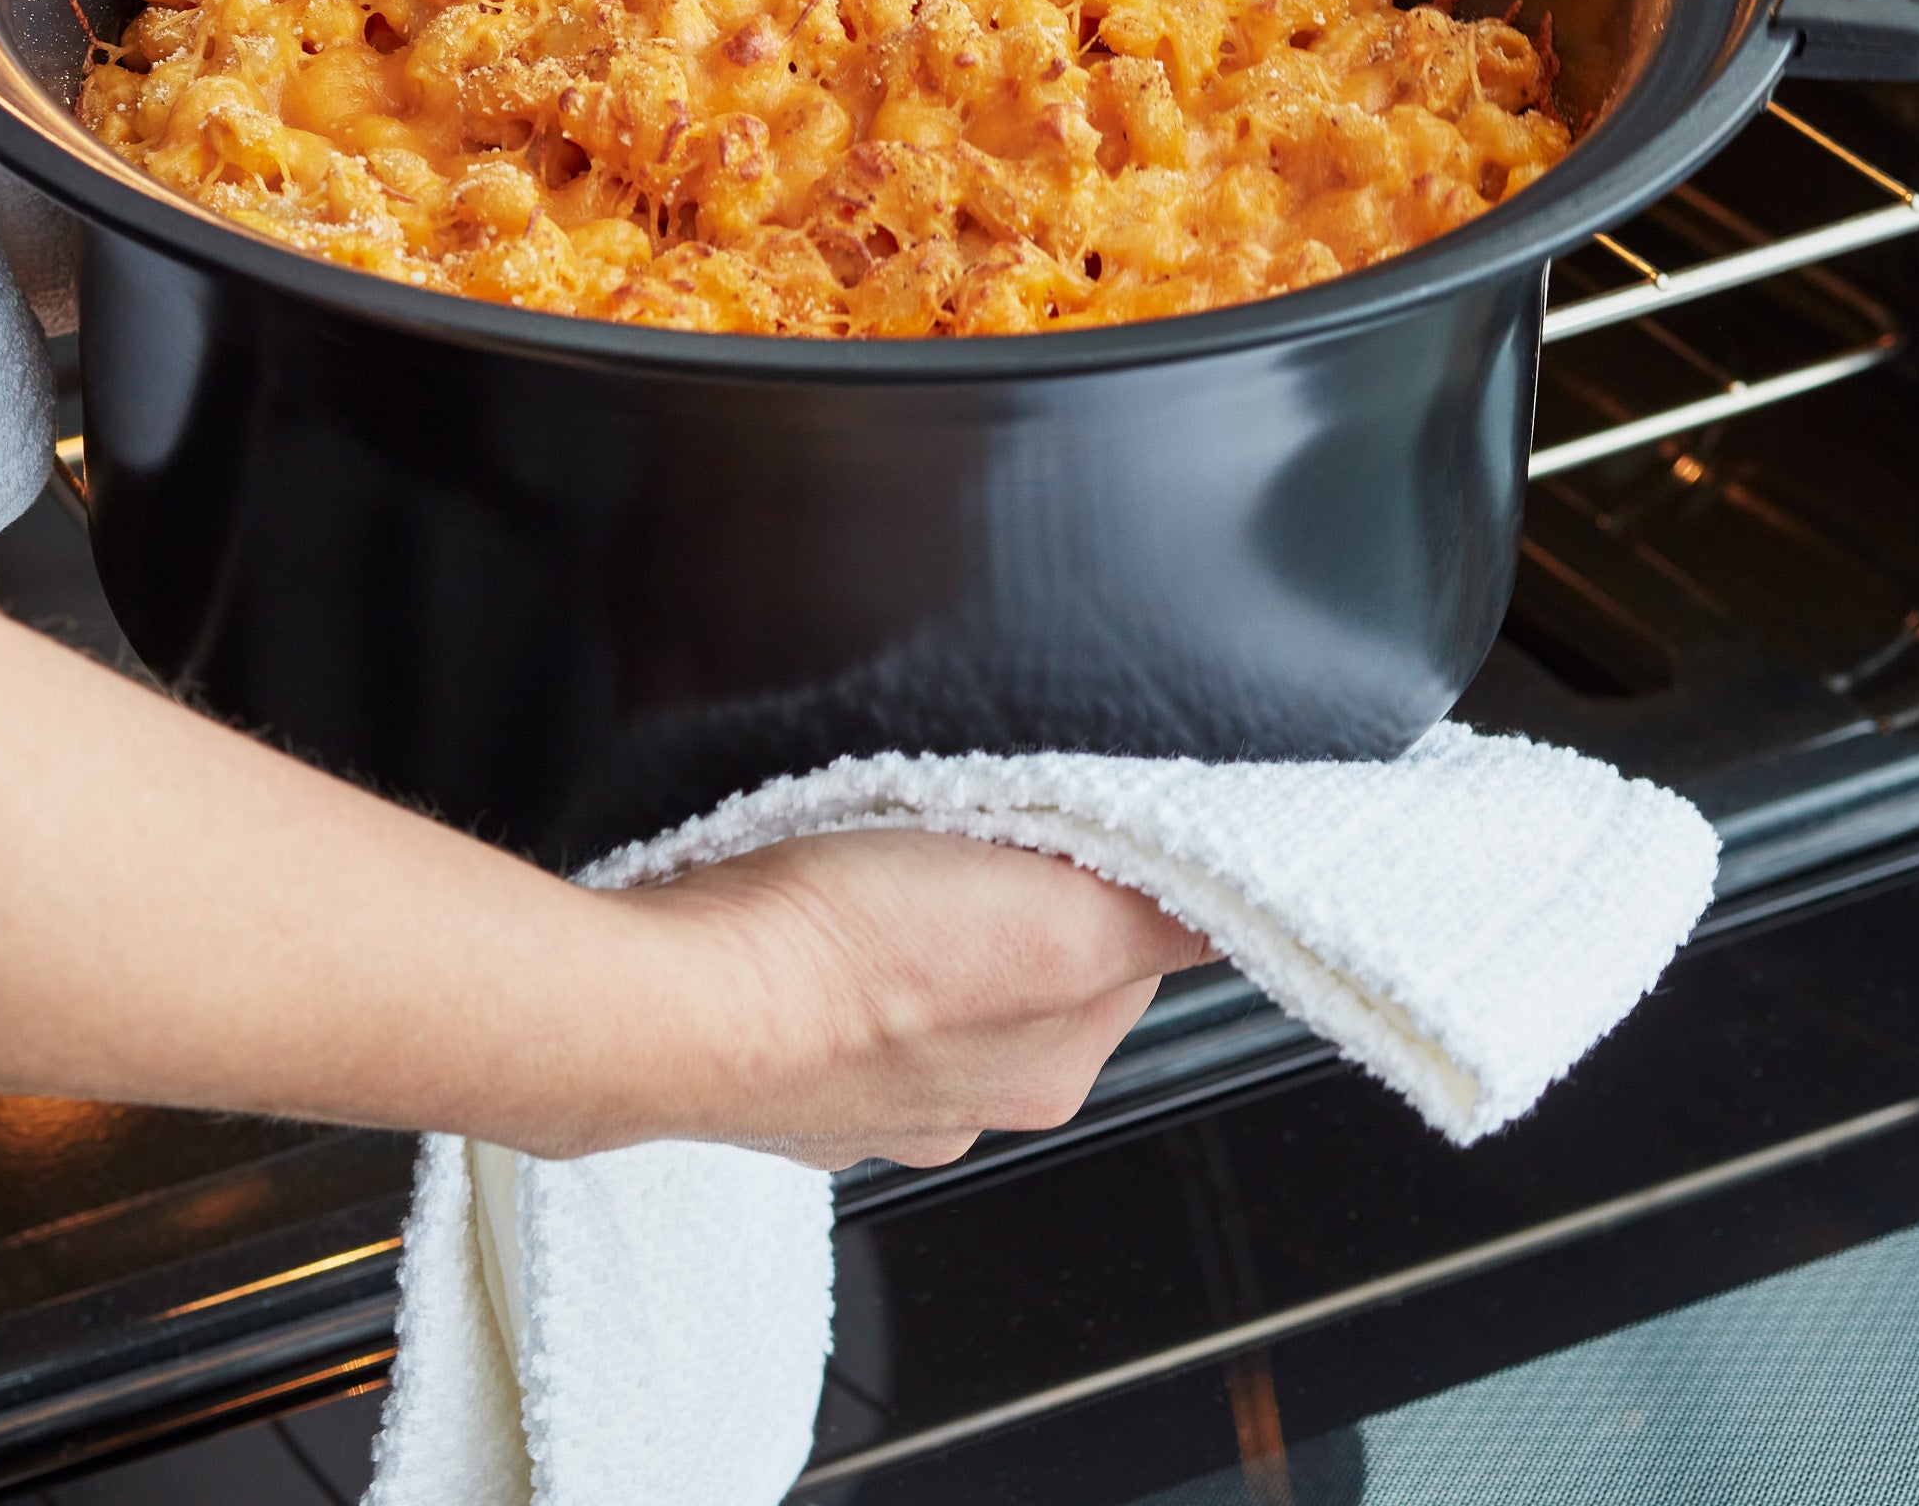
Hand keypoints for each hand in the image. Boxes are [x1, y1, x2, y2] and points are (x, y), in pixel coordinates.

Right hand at [609, 829, 1214, 1169]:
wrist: (673, 1002)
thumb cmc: (843, 956)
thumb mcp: (1057, 913)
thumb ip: (1165, 910)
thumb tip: (1245, 900)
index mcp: (1047, 1067)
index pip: (1128, 941)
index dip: (1104, 862)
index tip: (1058, 823)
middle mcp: (965, 1095)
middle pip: (1033, 950)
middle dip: (1009, 881)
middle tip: (957, 825)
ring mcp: (863, 1082)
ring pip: (931, 963)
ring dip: (918, 906)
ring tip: (872, 856)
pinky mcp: (778, 1052)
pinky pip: (836, 979)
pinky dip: (834, 936)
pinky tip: (806, 902)